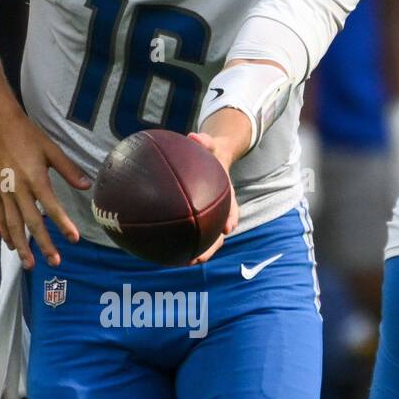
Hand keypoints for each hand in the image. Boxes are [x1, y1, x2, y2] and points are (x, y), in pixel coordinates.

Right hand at [0, 104, 88, 268]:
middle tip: (55, 262)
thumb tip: (87, 187)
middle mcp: (18, 188)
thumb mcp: (51, 149)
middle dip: (43, 243)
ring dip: (22, 246)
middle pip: (31, 222)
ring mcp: (4, 191)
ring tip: (30, 264)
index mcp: (35, 177)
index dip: (63, 223)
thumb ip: (69, 170)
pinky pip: (0, 216)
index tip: (74, 239)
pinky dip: (6, 232)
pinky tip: (12, 246)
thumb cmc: (26, 134)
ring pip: (13, 224)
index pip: (51, 206)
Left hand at [185, 131, 239, 264]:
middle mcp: (220, 205)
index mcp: (225, 191)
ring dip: (200, 250)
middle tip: (201, 258)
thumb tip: (194, 136)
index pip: (231, 206)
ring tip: (186, 263)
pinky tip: (168, 249)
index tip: (228, 229)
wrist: (215, 154)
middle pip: (218, 229)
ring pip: (208, 235)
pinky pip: (193, 229)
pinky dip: (184, 239)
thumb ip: (205, 140)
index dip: (230, 217)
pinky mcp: (199, 214)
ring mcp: (210, 212)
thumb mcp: (210, 143)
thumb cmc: (210, 150)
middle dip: (213, 245)